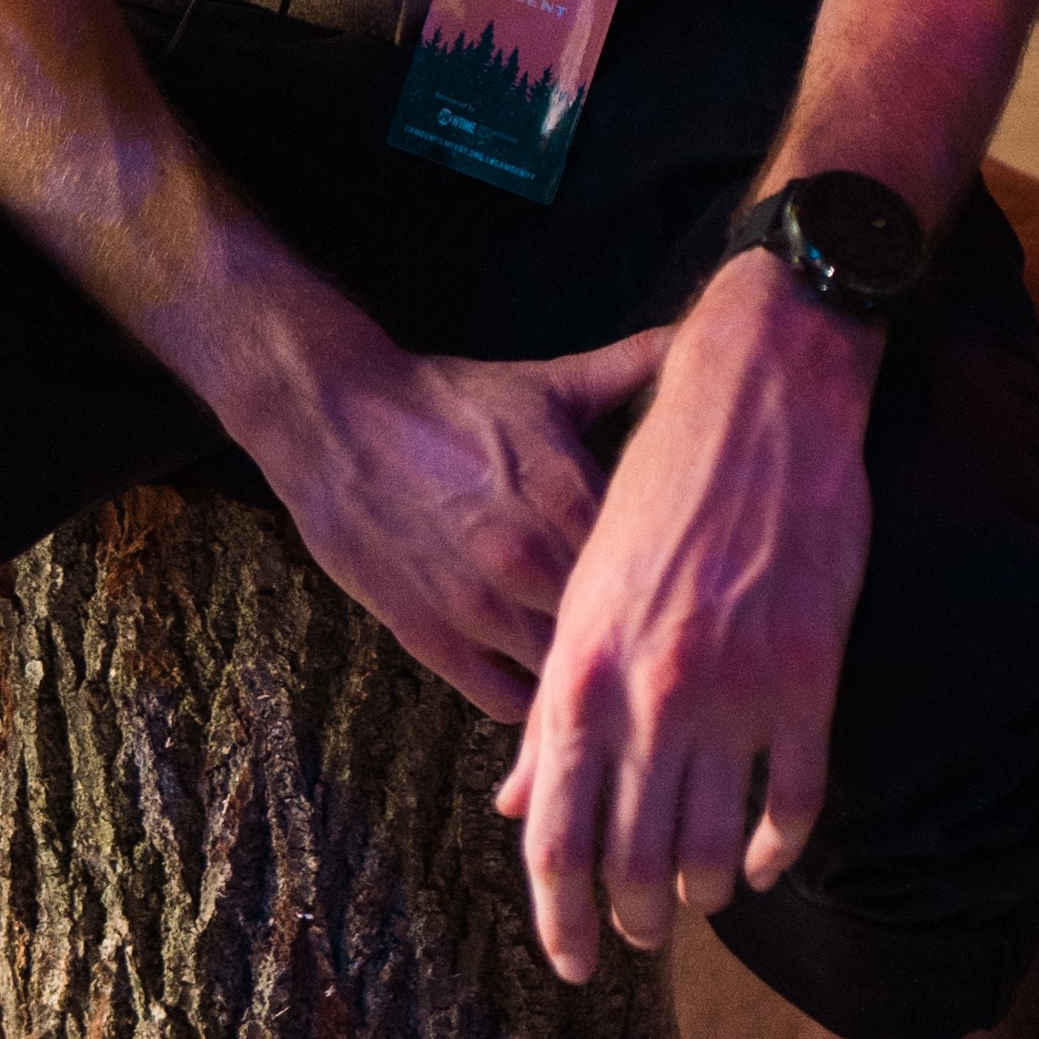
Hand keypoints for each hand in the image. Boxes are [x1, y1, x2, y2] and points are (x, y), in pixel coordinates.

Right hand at [248, 324, 671, 721]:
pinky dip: (531, 704)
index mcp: (573, 493)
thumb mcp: (548, 385)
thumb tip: (704, 334)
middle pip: (618, 631)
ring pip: (564, 674)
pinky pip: (504, 701)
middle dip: (640, 640)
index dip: (682, 586)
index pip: (659, 568)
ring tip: (608, 679)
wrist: (335, 417)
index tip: (691, 592)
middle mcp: (532, 557)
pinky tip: (544, 684)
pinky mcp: (431, 637)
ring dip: (586, 677)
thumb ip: (632, 367)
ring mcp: (479, 604)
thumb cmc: (448, 402)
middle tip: (660, 650)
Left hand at [495, 258, 876, 982]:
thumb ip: (554, 709)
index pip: (557, 837)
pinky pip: (795, 801)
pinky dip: (775, 849)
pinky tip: (763, 862)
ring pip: (711, 845)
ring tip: (695, 900)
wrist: (761, 405)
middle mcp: (654, 694)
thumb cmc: (660, 490)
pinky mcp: (810, 677)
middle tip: (638, 934)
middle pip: (632, 859)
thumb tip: (522, 806)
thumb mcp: (584, 594)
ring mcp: (738, 690)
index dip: (560, 917)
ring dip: (699, 892)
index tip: (571, 961)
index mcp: (582, 671)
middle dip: (631, 917)